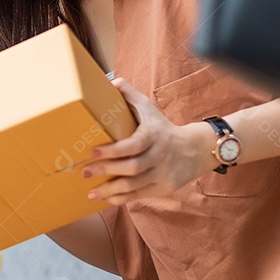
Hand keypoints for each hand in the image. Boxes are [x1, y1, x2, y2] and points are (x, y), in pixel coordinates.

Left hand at [80, 78, 214, 204]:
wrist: (196, 149)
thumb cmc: (162, 127)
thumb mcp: (149, 108)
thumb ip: (130, 95)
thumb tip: (112, 81)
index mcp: (154, 135)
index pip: (134, 145)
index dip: (113, 150)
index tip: (93, 151)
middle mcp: (160, 156)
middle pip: (132, 168)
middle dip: (106, 171)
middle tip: (84, 172)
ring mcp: (163, 174)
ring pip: (134, 186)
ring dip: (109, 190)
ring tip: (90, 192)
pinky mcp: (164, 188)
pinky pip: (139, 196)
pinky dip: (121, 198)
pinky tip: (105, 197)